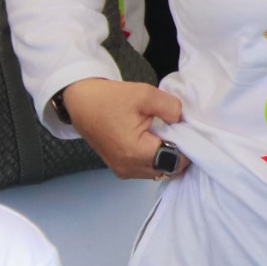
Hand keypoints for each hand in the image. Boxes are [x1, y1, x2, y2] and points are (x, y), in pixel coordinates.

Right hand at [59, 77, 184, 178]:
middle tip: (174, 129)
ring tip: (161, 133)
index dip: (187, 144)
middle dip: (178, 150)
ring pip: (160, 171)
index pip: (178, 160)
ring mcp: (123, 171)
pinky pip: (147, 169)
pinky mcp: (120, 169)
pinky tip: (151, 139)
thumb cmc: (108, 98)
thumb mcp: (145, 94)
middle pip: (170, 169)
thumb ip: (172, 108)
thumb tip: (182, 121)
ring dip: (166, 155)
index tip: (184, 128)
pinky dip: (155, 157)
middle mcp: (130, 168)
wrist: (79, 102)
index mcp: (136, 152)